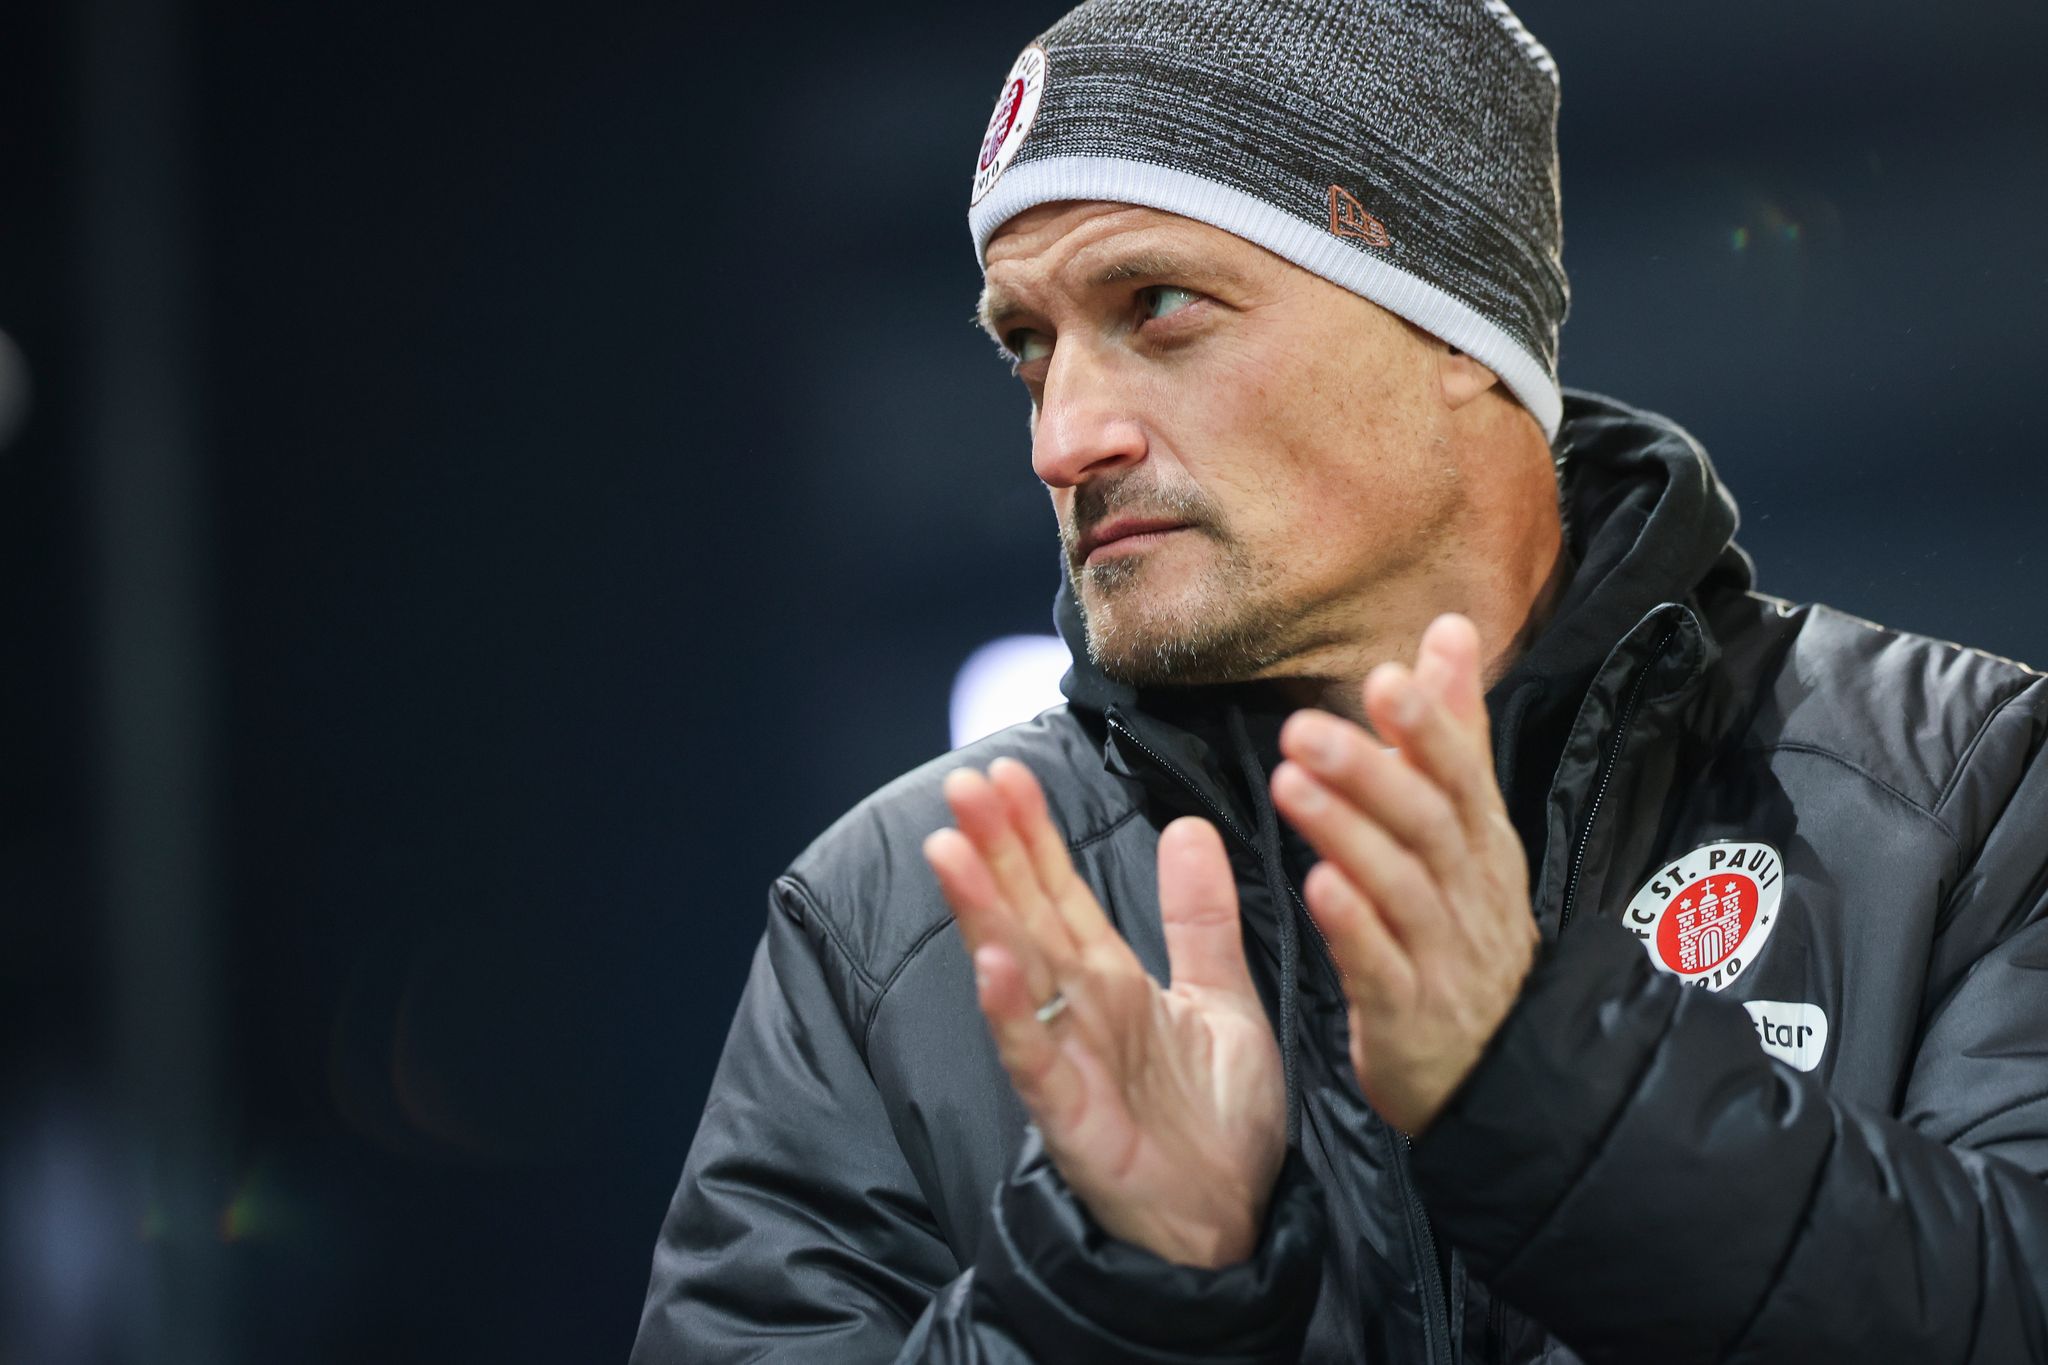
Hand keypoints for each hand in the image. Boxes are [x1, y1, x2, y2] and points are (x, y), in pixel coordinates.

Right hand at [923, 758, 1284, 1267]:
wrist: (1233, 1226)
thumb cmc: (1218, 1124)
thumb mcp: (1221, 1000)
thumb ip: (1198, 919)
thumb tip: (1186, 825)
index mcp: (1111, 982)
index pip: (1059, 892)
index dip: (1032, 834)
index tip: (1004, 773)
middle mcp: (1079, 1013)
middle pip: (1027, 917)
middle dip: (993, 852)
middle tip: (962, 786)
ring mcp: (1068, 1063)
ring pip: (1016, 975)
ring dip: (982, 913)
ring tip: (951, 851)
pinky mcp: (1072, 1119)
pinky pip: (1036, 1060)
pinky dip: (1012, 1013)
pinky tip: (992, 964)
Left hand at [1270, 613, 1537, 1135]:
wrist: (1495, 1073)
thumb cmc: (1465, 933)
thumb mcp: (1468, 829)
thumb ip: (1453, 733)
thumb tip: (1448, 630)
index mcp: (1481, 845)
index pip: (1459, 775)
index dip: (1427, 726)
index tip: (1385, 676)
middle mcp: (1468, 894)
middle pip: (1426, 823)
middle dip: (1370, 771)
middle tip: (1304, 727)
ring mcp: (1443, 957)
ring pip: (1401, 887)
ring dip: (1346, 833)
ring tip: (1291, 785)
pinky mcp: (1410, 1016)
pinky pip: (1382, 967)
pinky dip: (1354, 925)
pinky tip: (1318, 886)